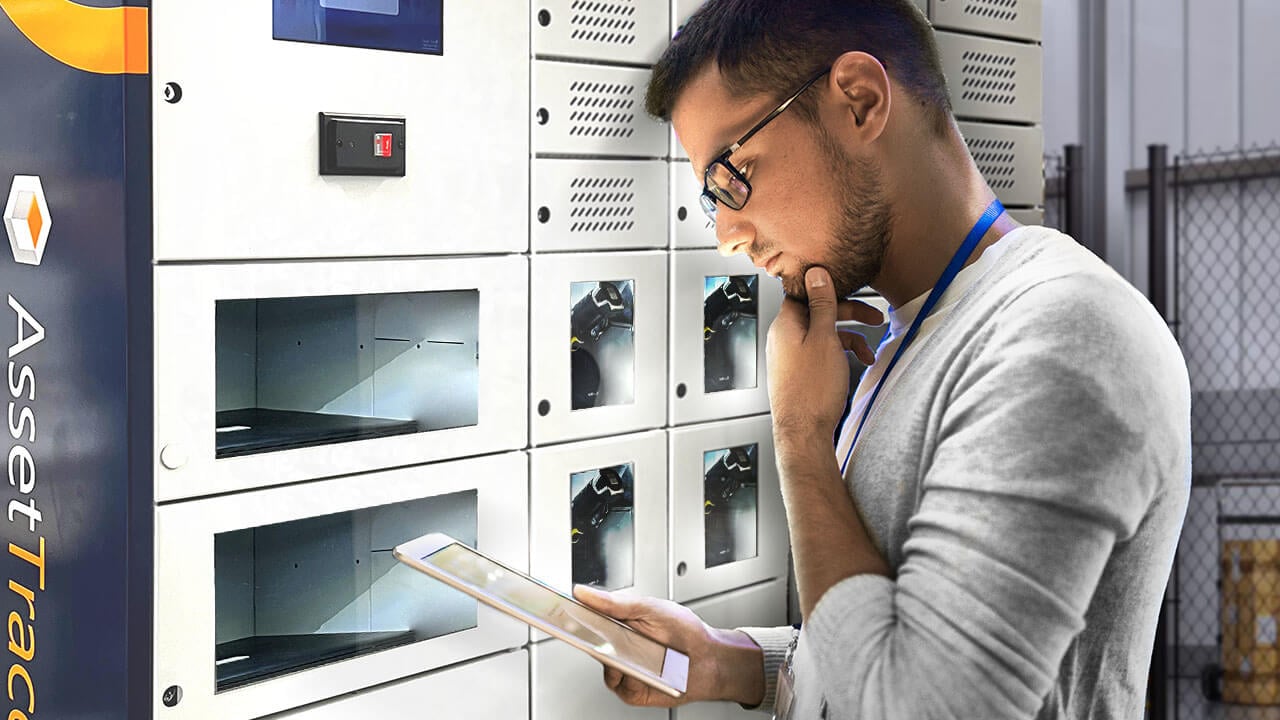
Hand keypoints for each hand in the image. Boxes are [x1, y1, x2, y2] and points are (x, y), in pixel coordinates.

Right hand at [572, 585, 764, 707]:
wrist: (708, 659)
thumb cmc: (684, 631)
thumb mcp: (649, 607)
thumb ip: (615, 602)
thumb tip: (584, 592)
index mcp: (619, 623)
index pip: (587, 618)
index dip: (570, 615)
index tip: (556, 607)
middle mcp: (618, 647)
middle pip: (590, 643)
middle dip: (590, 637)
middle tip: (599, 629)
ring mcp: (623, 669)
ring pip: (604, 666)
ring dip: (617, 659)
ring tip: (640, 652)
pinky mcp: (630, 690)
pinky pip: (619, 685)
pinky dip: (629, 677)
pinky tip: (645, 669)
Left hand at [767, 266, 883, 447]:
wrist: (804, 434)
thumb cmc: (812, 391)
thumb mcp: (824, 338)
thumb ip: (822, 305)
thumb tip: (815, 274)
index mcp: (785, 324)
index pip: (806, 293)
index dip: (830, 290)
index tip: (853, 291)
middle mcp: (783, 338)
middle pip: (818, 313)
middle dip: (849, 315)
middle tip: (875, 317)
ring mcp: (790, 356)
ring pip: (822, 335)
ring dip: (849, 338)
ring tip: (869, 351)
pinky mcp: (799, 372)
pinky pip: (820, 353)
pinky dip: (840, 354)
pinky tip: (856, 364)